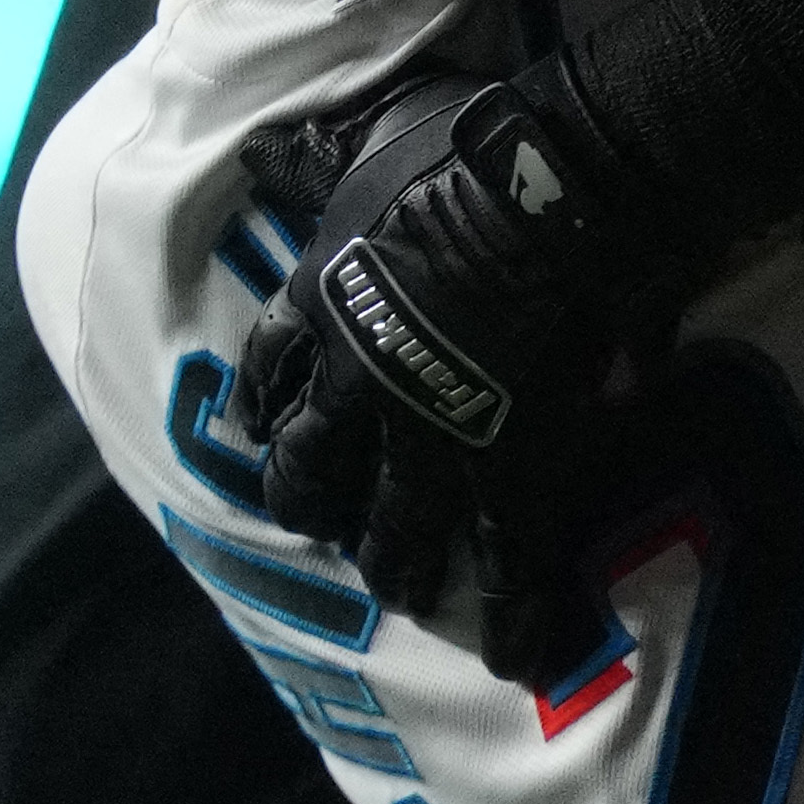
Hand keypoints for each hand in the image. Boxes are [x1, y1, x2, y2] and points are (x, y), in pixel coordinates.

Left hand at [231, 74, 679, 683]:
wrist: (544, 200)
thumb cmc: (460, 157)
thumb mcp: (367, 142)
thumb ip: (317, 157)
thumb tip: (261, 147)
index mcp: (325, 309)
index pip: (272, 369)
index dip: (265, 402)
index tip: (260, 428)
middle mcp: (361, 392)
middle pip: (315, 469)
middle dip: (315, 504)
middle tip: (319, 533)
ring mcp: (432, 443)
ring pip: (399, 527)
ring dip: (398, 567)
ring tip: (405, 596)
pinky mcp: (508, 473)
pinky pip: (510, 558)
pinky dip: (518, 614)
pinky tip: (520, 660)